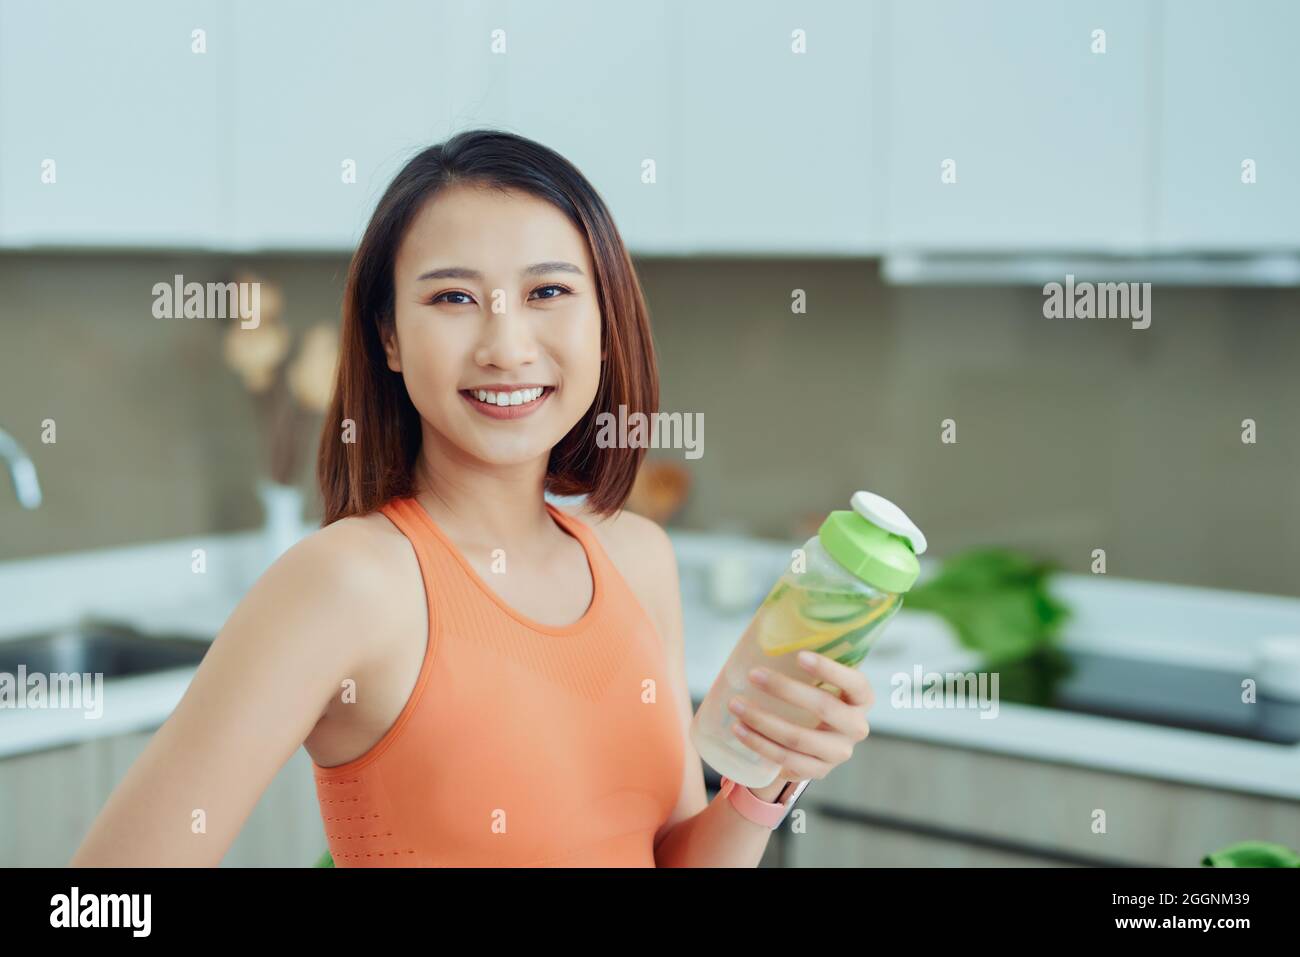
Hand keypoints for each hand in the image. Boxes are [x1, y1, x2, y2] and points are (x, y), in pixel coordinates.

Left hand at [728, 650, 873, 791]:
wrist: (819, 744)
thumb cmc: (816, 700)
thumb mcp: (820, 682)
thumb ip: (807, 665)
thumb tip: (766, 635)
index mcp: (862, 699)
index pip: (855, 683)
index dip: (829, 669)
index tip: (799, 655)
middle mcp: (856, 727)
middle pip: (823, 708)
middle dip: (784, 689)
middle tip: (753, 675)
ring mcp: (838, 753)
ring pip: (798, 738)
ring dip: (762, 720)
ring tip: (736, 705)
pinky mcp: (819, 771)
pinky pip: (786, 760)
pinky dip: (759, 744)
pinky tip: (740, 730)